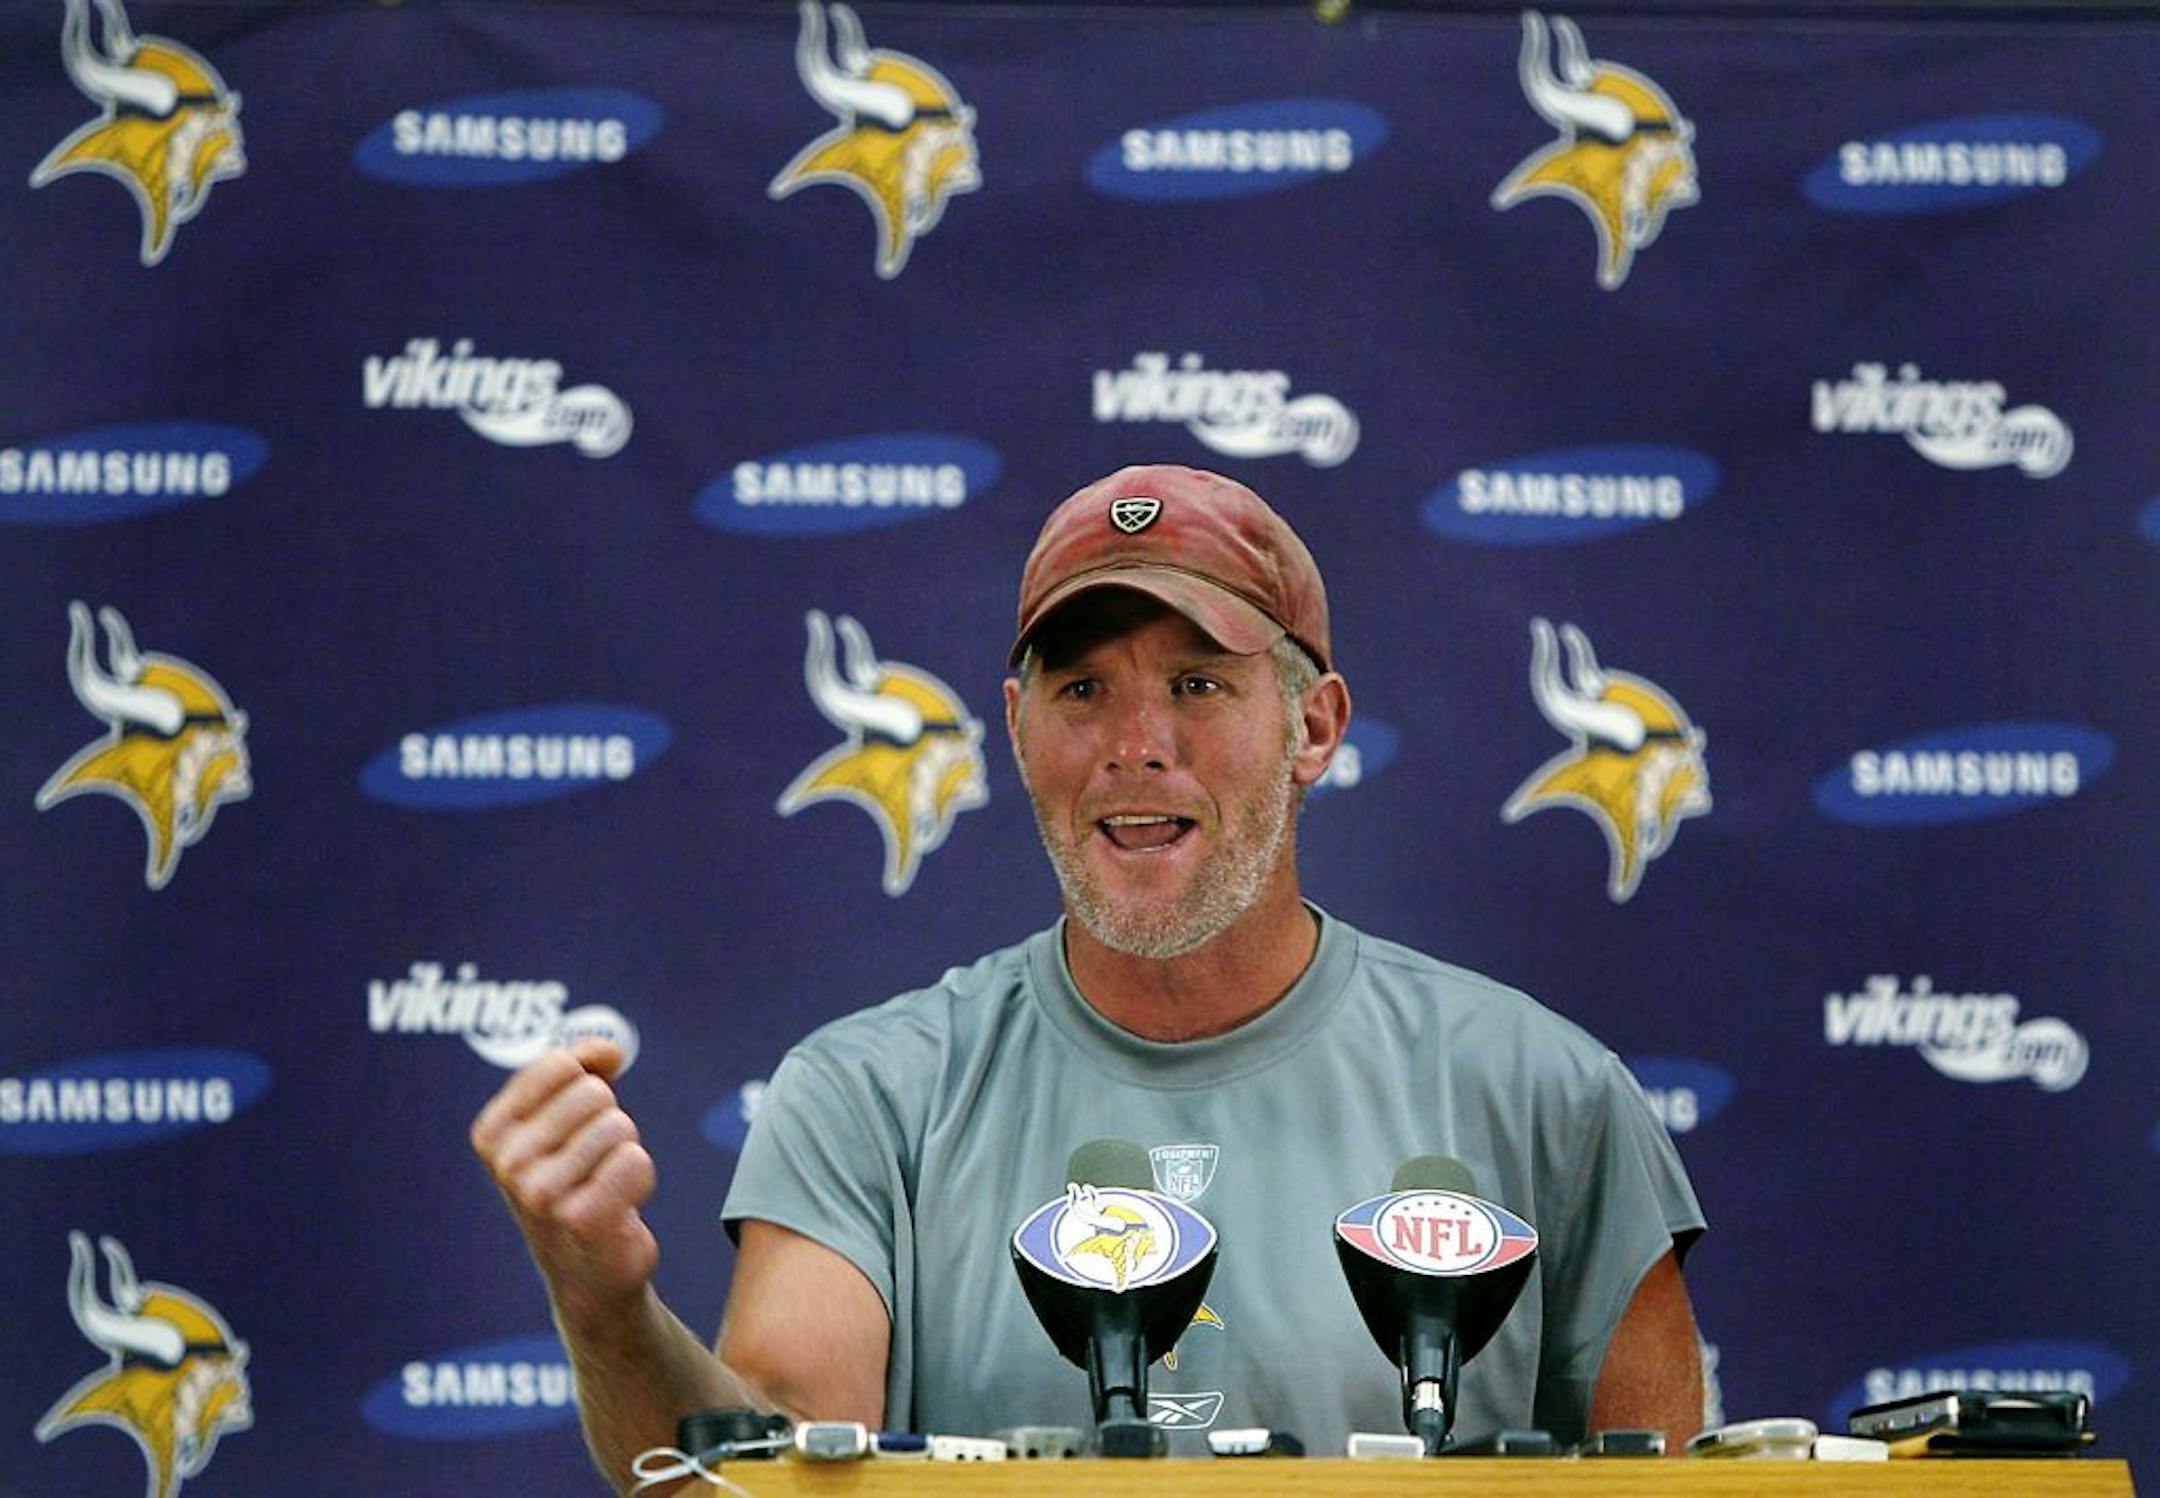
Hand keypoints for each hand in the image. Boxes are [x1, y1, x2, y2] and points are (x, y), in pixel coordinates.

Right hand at [470, 1039, 658, 1330]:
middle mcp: (509, 1163)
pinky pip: (635, 1161)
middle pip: (594, 1093)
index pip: (559, 1065)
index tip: (589, 1111)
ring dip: (624, 1153)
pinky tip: (619, 1207)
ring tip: (604, 1186)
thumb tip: (610, 1049)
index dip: (591, 1077)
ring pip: (619, 1126)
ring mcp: (542, 1193)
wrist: (588, 1273)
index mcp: (493, 1132)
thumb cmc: (576, 1184)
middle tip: (593, 1163)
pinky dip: (640, 1179)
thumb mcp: (560, 1122)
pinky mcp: (582, 1218)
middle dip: (608, 1121)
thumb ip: (580, 1070)